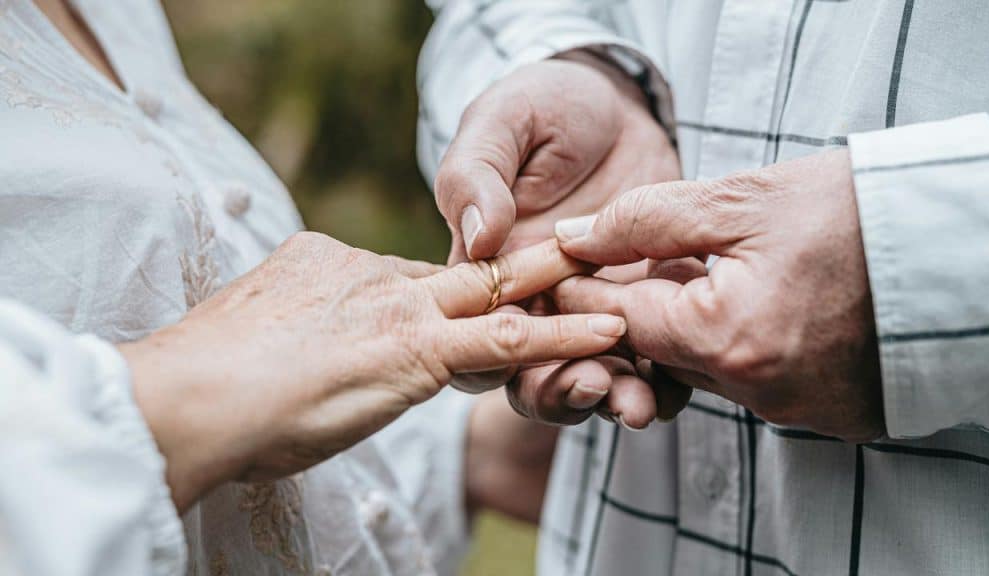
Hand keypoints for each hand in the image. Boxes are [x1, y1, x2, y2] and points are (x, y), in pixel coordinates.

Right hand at [119, 233, 626, 510]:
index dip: (450, 294)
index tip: (479, 302)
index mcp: (326, 263)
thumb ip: (293, 328)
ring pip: (498, 295)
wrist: (185, 397)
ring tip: (617, 288)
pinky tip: (608, 332)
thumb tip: (302, 345)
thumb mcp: (254, 336)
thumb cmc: (203, 383)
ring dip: (560, 291)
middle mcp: (368, 272)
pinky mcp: (416, 349)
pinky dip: (561, 335)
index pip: (406, 278)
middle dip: (529, 264)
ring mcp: (395, 305)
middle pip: (463, 268)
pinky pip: (505, 341)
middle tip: (585, 249)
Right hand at [434, 53, 680, 427]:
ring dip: (614, 395)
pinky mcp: (645, 302)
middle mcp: (536, 301)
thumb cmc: (546, 106)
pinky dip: (663, 377)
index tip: (531, 360)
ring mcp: (593, 306)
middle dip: (563, 391)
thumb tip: (478, 236)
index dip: (500, 359)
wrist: (618, 103)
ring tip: (638, 403)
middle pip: (535, 371)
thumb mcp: (503, 122)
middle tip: (597, 387)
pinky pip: (653, 352)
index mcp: (488, 271)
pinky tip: (677, 382)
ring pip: (595, 372)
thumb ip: (477, 175)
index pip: (479, 333)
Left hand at [552, 150, 883, 441]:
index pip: (617, 323)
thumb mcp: (738, 199)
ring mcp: (797, 410)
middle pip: (660, 354)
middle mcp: (757, 391)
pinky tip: (758, 301)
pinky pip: (755, 383)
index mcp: (727, 338)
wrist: (963, 243)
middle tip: (639, 263)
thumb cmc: (852, 211)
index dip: (583, 290)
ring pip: (706, 370)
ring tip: (707, 270)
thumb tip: (573, 238)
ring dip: (691, 326)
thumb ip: (644, 219)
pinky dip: (740, 345)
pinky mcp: (830, 415)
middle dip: (640, 308)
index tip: (563, 266)